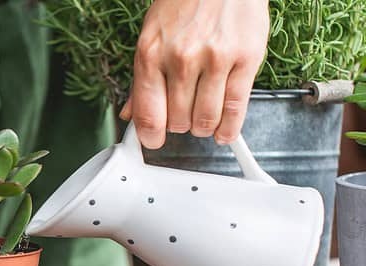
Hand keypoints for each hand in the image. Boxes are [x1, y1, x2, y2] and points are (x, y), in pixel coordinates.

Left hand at [119, 0, 268, 148]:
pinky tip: (224, 133)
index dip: (150, 136)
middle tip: (183, 117)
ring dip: (202, 127)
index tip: (153, 141)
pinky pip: (235, 108)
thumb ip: (141, 79)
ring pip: (205, 120)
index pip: (148, 113)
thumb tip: (130, 115)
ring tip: (203, 119)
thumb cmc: (184, 3)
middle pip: (177, 121)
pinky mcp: (246, 58)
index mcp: (151, 53)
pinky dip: (229, 129)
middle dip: (179, 125)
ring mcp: (215, 59)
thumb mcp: (151, 36)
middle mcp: (181, 58)